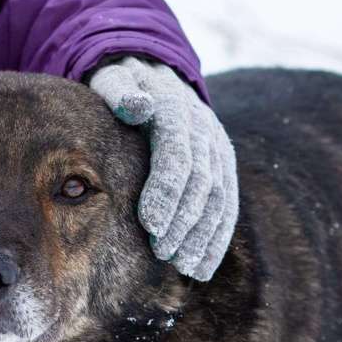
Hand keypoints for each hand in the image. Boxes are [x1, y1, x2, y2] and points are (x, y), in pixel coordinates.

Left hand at [90, 57, 238, 281]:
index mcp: (175, 110)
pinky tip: (203, 268)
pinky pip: (227, 206)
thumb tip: (136, 104)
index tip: (151, 225)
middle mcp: (204, 130)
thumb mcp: (114, 79)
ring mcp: (217, 149)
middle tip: (163, 252)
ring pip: (219, 197)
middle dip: (184, 221)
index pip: (176, 155)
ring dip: (204, 235)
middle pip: (201, 182)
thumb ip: (120, 91)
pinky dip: (217, 238)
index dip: (166, 191)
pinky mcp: (222, 166)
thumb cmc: (123, 85)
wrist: (155, 74)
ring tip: (186, 266)